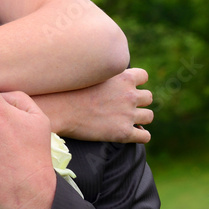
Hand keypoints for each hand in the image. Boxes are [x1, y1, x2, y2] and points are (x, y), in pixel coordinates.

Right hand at [35, 68, 152, 143]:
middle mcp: (130, 95)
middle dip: (138, 101)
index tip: (124, 89)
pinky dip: (140, 135)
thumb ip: (105, 73)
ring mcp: (128, 115)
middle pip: (148, 97)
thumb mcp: (90, 72)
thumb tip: (108, 74)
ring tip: (126, 120)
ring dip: (140, 118)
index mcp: (124, 78)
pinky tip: (129, 134)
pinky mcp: (124, 133)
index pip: (144, 77)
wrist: (58, 110)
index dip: (135, 83)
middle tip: (122, 106)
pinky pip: (145, 136)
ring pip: (149, 116)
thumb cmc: (68, 89)